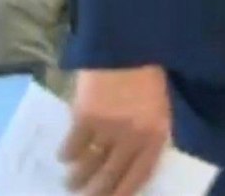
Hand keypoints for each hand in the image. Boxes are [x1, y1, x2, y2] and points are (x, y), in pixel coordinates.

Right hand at [62, 66, 171, 195]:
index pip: (140, 176)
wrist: (129, 45)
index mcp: (157, 134)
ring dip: (77, 180)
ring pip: (88, 167)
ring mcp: (108, 129)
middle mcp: (134, 138)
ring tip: (71, 183)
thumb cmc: (147, 74)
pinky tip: (64, 156)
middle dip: (96, 194)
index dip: (124, 193)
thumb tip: (132, 160)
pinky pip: (72, 147)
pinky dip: (67, 154)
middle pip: (111, 177)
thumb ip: (149, 132)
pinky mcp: (85, 118)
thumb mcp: (160, 106)